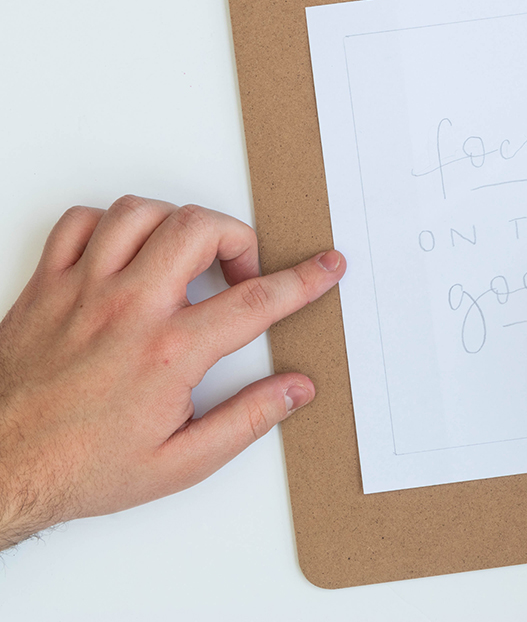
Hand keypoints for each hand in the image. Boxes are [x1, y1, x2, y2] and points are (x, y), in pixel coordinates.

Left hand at [0, 196, 345, 549]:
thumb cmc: (78, 468)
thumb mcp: (180, 463)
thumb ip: (247, 421)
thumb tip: (295, 391)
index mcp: (167, 353)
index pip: (256, 300)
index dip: (303, 280)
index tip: (325, 267)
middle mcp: (126, 309)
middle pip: (199, 229)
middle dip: (238, 239)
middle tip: (241, 273)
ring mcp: (81, 290)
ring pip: (141, 213)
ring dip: (177, 225)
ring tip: (187, 257)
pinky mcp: (46, 286)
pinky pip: (81, 222)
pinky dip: (112, 225)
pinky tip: (127, 251)